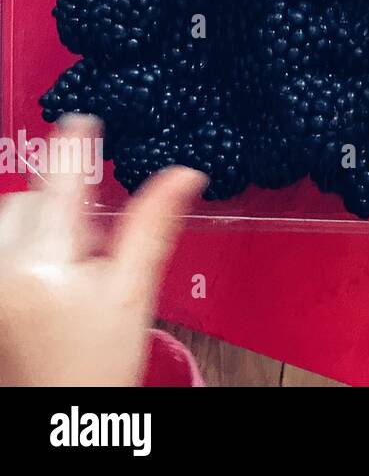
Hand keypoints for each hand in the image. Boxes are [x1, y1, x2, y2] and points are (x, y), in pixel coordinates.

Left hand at [0, 116, 204, 385]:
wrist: (67, 413)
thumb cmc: (102, 361)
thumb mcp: (136, 290)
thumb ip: (154, 225)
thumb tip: (185, 172)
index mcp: (44, 266)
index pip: (58, 187)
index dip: (71, 147)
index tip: (81, 120)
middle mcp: (1, 270)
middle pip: (25, 202)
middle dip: (59, 203)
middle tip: (93, 235)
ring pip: (6, 220)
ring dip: (36, 220)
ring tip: (72, 256)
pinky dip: (21, 241)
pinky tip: (52, 270)